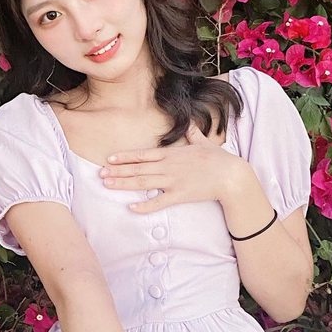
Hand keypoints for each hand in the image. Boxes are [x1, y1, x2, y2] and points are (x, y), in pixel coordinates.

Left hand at [99, 121, 244, 213]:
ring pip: (143, 183)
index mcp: (171, 154)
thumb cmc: (218, 159)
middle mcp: (167, 167)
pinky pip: (159, 202)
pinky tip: (131, 208)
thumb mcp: (203, 142)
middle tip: (100, 174)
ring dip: (124, 184)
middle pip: (137, 169)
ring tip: (108, 184)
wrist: (231, 176)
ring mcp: (172, 181)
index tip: (109, 159)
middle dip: (117, 171)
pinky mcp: (179, 195)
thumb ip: (193, 133)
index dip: (125, 157)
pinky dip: (145, 206)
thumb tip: (191, 123)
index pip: (142, 155)